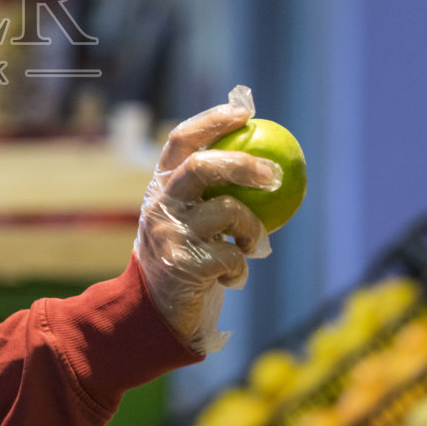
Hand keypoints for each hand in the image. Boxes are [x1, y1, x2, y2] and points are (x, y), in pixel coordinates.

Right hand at [134, 85, 274, 352]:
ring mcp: (171, 232)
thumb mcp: (186, 220)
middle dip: (243, 164)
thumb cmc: (181, 259)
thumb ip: (210, 194)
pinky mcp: (184, 263)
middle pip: (203, 167)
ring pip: (230, 212)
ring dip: (254, 231)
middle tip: (275, 173)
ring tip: (256, 246)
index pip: (182, 140)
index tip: (245, 111)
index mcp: (159, 186)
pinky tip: (232, 278)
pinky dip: (241, 269)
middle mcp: (160, 204)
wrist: (151, 313)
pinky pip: (234, 256)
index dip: (212, 120)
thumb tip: (262, 160)